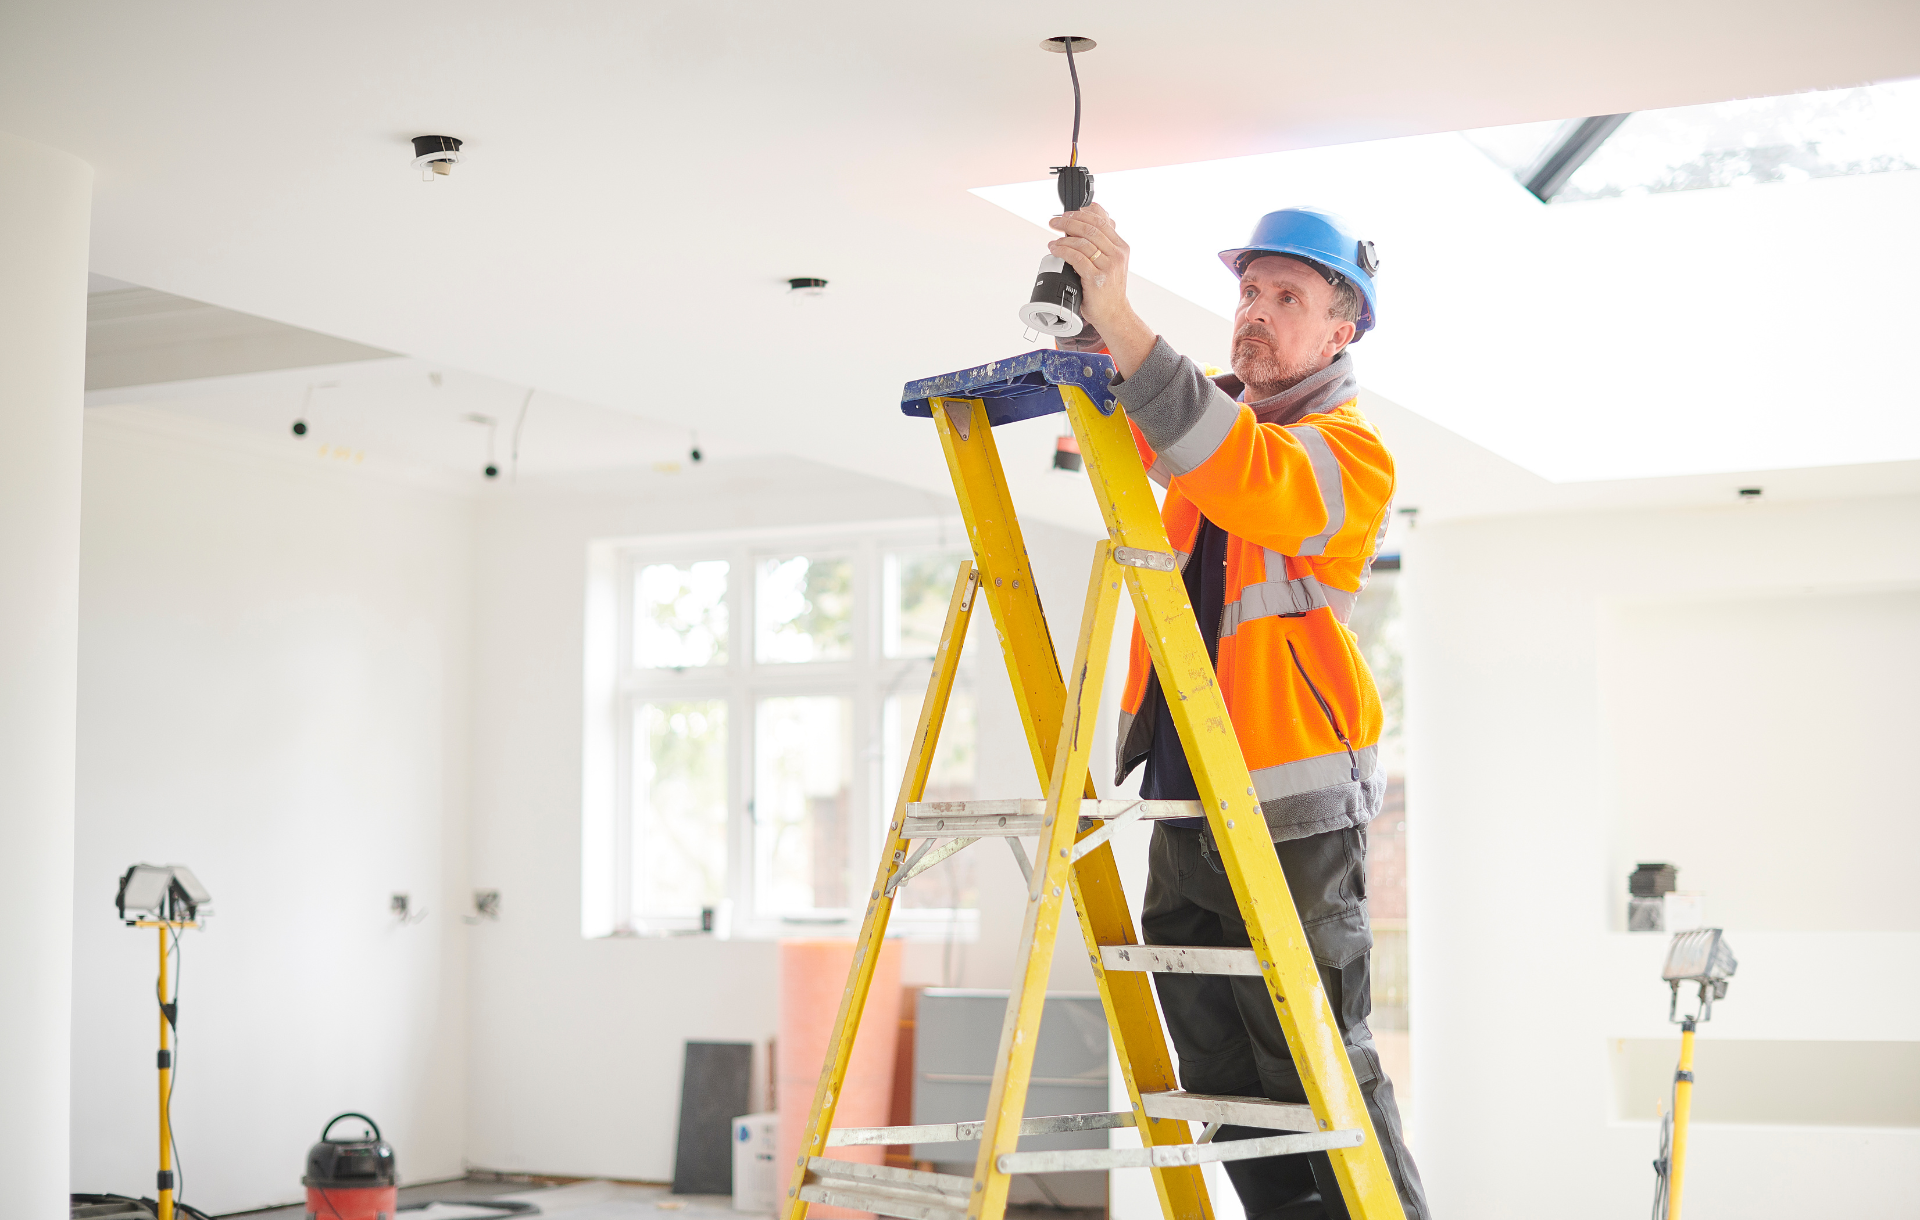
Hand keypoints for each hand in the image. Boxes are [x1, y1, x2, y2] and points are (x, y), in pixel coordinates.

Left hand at [1047, 203, 1131, 332]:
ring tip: (1053, 240)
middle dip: (1069, 222)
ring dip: (1063, 238)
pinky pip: (1076, 258)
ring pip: (1083, 242)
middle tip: (1054, 222)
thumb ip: (1103, 238)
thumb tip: (1092, 212)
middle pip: (1090, 228)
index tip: (1066, 214)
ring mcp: (1108, 266)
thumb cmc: (1109, 288)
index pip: (1101, 221)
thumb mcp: (1111, 260)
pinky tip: (1055, 250)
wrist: (1114, 314)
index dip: (1081, 214)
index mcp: (1121, 247)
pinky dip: (1063, 251)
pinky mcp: (1096, 278)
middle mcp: (1117, 254)